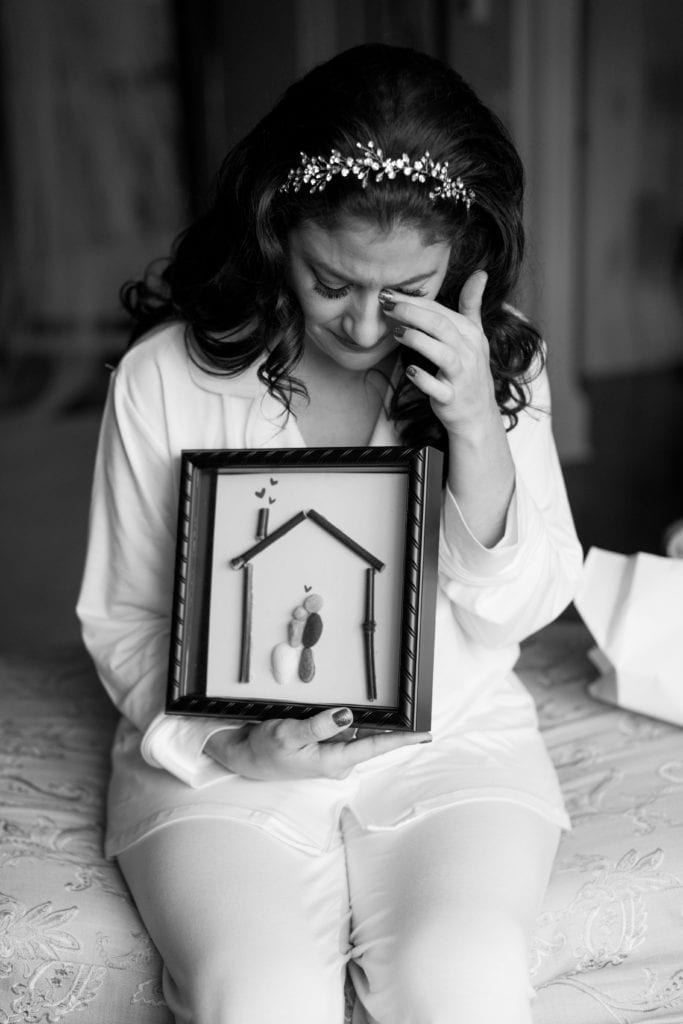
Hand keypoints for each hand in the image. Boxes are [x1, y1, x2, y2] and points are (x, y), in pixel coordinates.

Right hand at [204, 707, 430, 780]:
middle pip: (368, 736)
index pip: (375, 747)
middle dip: (376, 720)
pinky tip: (324, 715)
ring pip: (353, 731)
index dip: (402, 740)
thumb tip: (347, 716)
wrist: (245, 758)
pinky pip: (341, 730)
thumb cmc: (264, 750)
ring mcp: (332, 756)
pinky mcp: (324, 749)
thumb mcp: (288, 734)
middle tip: (381, 705)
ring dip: (351, 719)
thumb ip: (318, 725)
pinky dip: (339, 720)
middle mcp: (338, 761)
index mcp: (334, 761)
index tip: (424, 735)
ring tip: (332, 711)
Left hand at [381, 270, 496, 438]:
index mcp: (471, 334)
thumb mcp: (475, 336)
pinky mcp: (452, 399)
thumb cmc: (470, 370)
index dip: (416, 300)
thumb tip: (480, 273)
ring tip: (396, 332)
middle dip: (413, 313)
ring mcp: (462, 377)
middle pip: (442, 327)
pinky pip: (439, 388)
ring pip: (443, 355)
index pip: (442, 312)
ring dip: (418, 341)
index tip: (390, 293)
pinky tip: (410, 371)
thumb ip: (472, 305)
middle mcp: (468, 353)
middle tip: (387, 305)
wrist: (478, 414)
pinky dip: (425, 379)